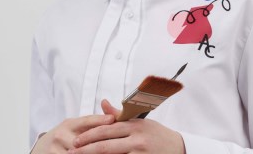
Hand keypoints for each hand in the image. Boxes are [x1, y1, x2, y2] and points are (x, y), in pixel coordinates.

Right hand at [31, 113, 114, 153]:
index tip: (112, 119)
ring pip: (77, 153)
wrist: (40, 148)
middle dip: (99, 144)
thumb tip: (113, 118)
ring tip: (109, 152)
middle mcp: (61, 135)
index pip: (86, 120)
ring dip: (92, 153)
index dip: (99, 120)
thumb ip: (91, 124)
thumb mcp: (73, 127)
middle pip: (83, 140)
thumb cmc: (64, 137)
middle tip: (115, 144)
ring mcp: (55, 149)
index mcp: (69, 124)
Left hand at [68, 100, 185, 153]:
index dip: (90, 135)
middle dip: (87, 149)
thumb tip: (103, 103)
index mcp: (133, 125)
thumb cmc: (157, 135)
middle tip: (73, 152)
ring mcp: (140, 151)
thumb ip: (120, 114)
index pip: (107, 129)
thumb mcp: (139, 121)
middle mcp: (136, 137)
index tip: (77, 140)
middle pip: (106, 144)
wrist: (179, 148)